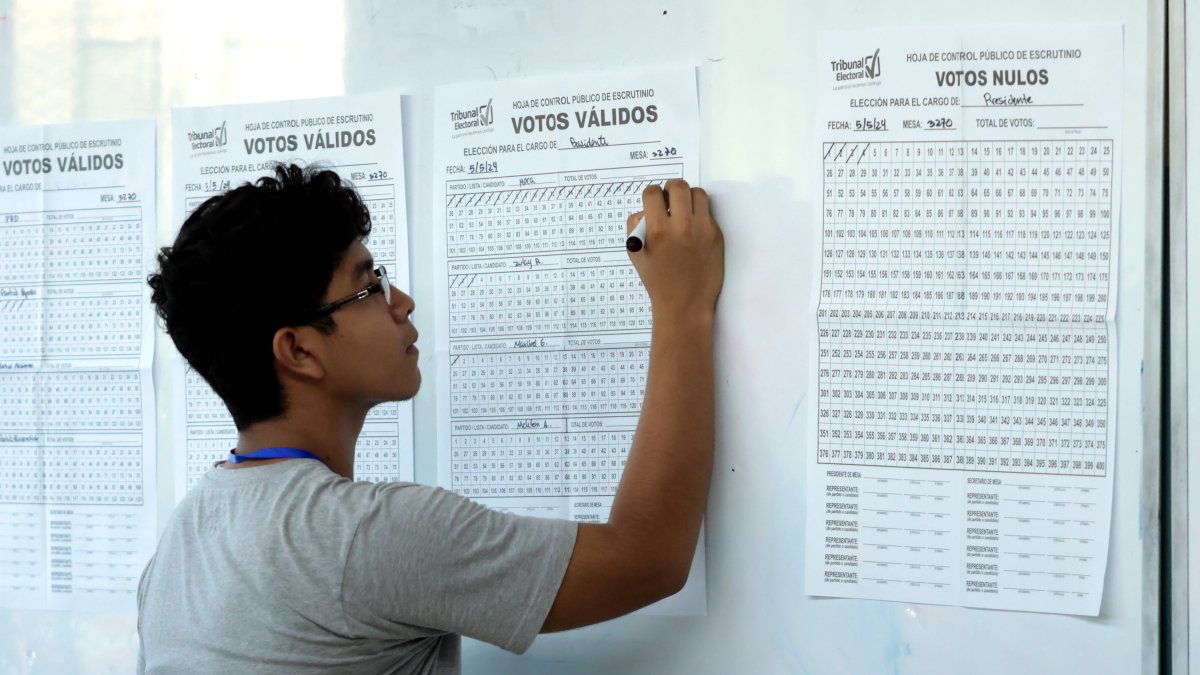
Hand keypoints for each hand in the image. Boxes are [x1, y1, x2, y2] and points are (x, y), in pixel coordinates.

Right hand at [626, 179, 723, 324]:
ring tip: (683, 211)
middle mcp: (682, 226)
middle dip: (670, 189)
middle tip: (669, 200)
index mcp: (658, 231)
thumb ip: (637, 226)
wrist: (685, 304)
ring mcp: (703, 230)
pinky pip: (708, 212)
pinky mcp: (717, 235)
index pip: (653, 193)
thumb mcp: (637, 253)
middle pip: (678, 186)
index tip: (652, 201)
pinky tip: (693, 230)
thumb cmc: (657, 280)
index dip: (650, 195)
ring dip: (688, 198)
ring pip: (698, 194)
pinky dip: (699, 215)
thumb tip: (646, 209)